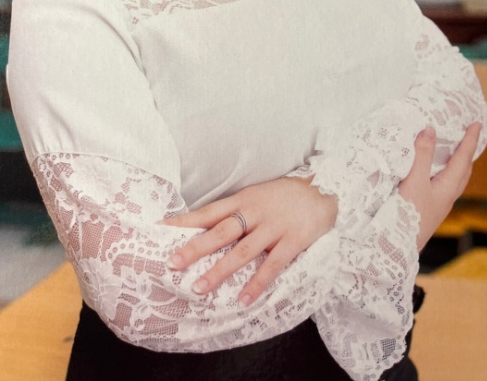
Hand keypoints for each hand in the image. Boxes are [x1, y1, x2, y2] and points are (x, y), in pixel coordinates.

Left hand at [162, 177, 337, 306]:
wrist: (325, 186)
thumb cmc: (286, 193)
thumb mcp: (257, 194)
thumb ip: (236, 210)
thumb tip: (206, 225)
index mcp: (243, 199)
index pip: (208, 211)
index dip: (185, 222)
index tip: (161, 230)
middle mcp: (255, 212)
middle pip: (220, 232)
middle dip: (195, 248)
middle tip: (172, 263)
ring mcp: (274, 227)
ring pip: (242, 251)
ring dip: (220, 271)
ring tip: (199, 288)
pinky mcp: (294, 240)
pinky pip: (273, 265)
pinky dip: (258, 283)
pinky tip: (243, 299)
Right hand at [399, 122, 480, 249]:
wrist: (396, 246)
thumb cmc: (408, 215)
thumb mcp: (414, 181)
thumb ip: (422, 156)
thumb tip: (430, 130)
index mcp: (448, 187)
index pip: (462, 159)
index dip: (469, 140)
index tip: (477, 124)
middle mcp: (448, 195)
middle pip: (464, 170)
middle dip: (468, 152)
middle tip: (471, 137)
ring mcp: (439, 203)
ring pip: (456, 179)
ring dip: (458, 164)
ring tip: (456, 153)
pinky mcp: (429, 208)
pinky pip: (444, 185)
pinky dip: (445, 173)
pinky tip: (434, 174)